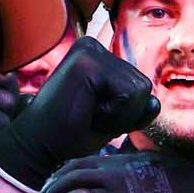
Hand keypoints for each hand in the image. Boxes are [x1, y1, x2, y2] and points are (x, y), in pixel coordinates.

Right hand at [0, 38, 158, 192]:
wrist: (38, 146)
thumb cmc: (70, 134)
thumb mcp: (113, 122)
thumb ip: (135, 110)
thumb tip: (155, 103)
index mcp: (97, 56)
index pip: (140, 86)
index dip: (125, 114)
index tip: (92, 116)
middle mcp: (93, 46)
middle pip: (144, 86)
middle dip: (123, 114)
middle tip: (88, 117)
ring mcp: (89, 50)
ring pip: (140, 90)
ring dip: (118, 115)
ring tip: (87, 114)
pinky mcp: (87, 61)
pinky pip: (129, 95)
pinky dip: (114, 115)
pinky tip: (86, 112)